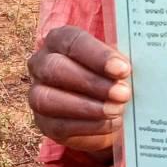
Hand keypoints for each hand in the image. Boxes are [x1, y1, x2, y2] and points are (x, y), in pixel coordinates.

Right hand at [27, 26, 130, 159]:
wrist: (109, 107)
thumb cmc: (112, 75)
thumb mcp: (118, 64)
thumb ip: (120, 63)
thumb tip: (129, 70)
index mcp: (60, 40)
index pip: (73, 42)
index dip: (97, 56)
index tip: (122, 69)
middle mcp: (42, 64)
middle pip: (56, 69)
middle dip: (92, 82)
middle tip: (123, 93)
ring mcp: (37, 94)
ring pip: (50, 100)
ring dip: (88, 107)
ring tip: (118, 110)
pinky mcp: (44, 123)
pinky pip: (60, 126)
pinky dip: (89, 126)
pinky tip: (111, 124)